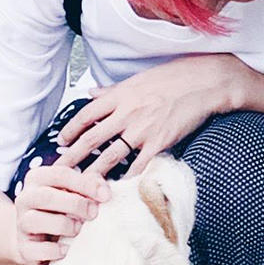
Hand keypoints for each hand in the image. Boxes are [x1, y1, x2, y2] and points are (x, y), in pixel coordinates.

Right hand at [11, 159, 111, 264]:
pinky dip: (55, 250)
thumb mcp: (74, 193)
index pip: (59, 174)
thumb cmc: (61, 210)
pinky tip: (67, 249)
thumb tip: (103, 190)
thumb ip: (89, 186)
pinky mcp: (24, 247)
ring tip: (78, 230)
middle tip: (94, 213)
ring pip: (36, 221)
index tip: (105, 195)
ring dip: (64, 225)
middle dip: (75, 204)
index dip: (85, 184)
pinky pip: (36, 249)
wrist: (36, 239)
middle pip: (46, 197)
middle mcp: (25, 198)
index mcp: (37, 179)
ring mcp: (21, 223)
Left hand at [58, 57, 245, 174]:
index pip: (86, 115)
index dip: (70, 130)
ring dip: (94, 173)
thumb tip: (90, 92)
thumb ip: (112, 89)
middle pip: (92, 139)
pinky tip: (118, 187)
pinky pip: (139, 165)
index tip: (61, 142)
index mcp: (119, 96)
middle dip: (73, 157)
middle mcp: (126, 113)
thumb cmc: (172, 77)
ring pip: (111, 156)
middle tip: (59, 171)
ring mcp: (142, 129)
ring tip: (81, 185)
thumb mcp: (137, 79)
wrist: (203, 82)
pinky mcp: (160, 142)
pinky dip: (128, 178)